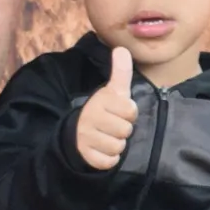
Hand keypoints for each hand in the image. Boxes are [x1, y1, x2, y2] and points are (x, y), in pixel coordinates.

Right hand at [75, 44, 138, 169]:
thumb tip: (122, 48)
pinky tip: (102, 149)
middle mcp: (90, 118)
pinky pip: (109, 161)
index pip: (131, 110)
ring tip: (108, 137)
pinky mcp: (86, 155)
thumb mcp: (112, 91)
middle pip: (125, 130)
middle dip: (123, 130)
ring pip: (118, 146)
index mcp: (100, 101)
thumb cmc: (103, 111)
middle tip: (113, 125)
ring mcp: (86, 138)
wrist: (78, 133)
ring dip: (117, 145)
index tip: (119, 111)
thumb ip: (121, 72)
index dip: (129, 112)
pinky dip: (109, 158)